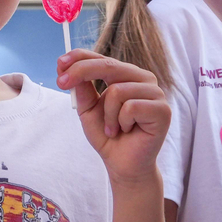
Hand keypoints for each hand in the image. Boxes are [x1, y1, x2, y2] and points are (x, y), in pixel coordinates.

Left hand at [57, 50, 168, 184]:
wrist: (123, 164)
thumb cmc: (108, 135)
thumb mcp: (88, 109)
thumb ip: (82, 88)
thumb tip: (67, 66)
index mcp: (127, 75)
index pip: (102, 58)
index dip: (79, 57)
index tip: (59, 63)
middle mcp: (143, 79)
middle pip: (109, 66)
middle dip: (82, 72)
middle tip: (62, 83)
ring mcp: (156, 93)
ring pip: (118, 90)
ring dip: (107, 115)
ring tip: (112, 128)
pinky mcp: (162, 110)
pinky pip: (131, 107)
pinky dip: (121, 122)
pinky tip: (127, 131)